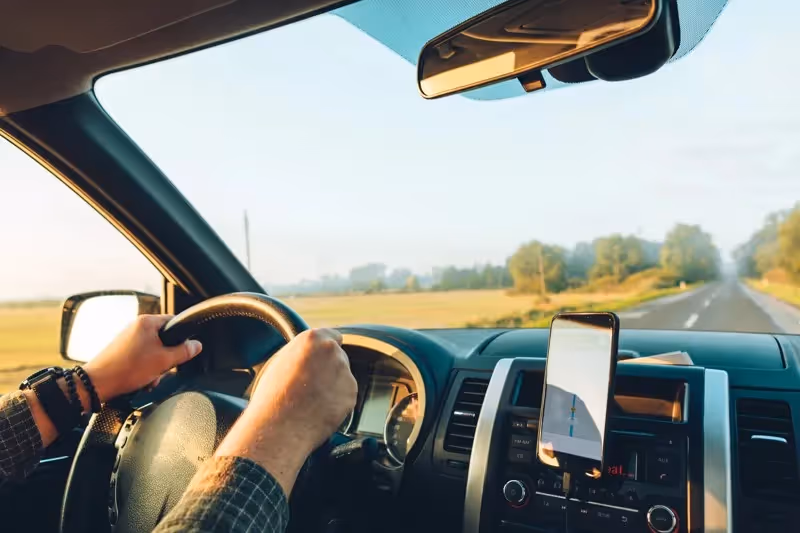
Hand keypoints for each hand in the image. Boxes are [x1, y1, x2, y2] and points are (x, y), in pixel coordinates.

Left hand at [83, 315, 202, 402]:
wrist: (97, 384)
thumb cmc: (125, 369)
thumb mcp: (163, 361)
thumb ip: (184, 352)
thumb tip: (196, 345)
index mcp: (146, 322)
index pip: (174, 322)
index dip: (182, 337)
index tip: (184, 350)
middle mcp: (136, 327)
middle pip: (164, 339)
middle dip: (166, 358)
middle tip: (162, 368)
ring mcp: (127, 339)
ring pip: (153, 351)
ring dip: (155, 366)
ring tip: (149, 377)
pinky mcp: (121, 351)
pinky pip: (141, 357)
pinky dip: (144, 369)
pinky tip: (141, 380)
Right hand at [215, 328, 356, 492]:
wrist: (279, 427)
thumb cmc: (273, 397)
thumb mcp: (279, 362)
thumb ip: (300, 352)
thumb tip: (308, 355)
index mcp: (312, 339)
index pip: (331, 335)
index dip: (325, 349)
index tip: (321, 358)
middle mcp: (332, 351)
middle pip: (338, 356)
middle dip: (329, 368)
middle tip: (311, 384)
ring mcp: (344, 372)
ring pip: (342, 377)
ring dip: (333, 385)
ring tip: (311, 400)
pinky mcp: (351, 394)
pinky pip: (346, 395)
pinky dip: (337, 402)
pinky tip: (319, 409)